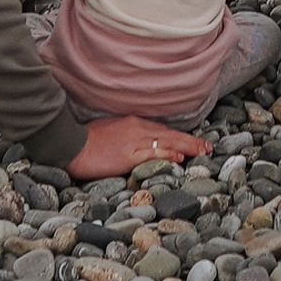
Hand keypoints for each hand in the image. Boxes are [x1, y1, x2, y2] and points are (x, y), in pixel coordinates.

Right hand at [66, 115, 207, 179]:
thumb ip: (128, 135)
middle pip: (170, 133)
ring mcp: (134, 141)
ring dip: (187, 146)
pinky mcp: (129, 155)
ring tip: (202, 152)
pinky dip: (169, 154)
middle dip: (190, 140)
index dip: (179, 135)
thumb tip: (141, 143)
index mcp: (133, 122)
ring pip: (167, 142)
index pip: (162, 129)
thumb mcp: (112, 131)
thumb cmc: (88, 140)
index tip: (192, 141)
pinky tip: (180, 157)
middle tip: (207, 147)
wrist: (73, 145)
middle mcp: (137, 128)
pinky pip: (153, 153)